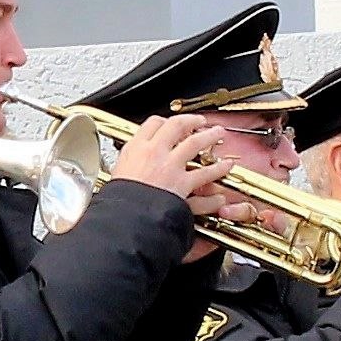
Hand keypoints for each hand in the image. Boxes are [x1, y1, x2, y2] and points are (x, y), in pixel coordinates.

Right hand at [111, 112, 237, 198]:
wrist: (124, 220)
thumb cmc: (118, 201)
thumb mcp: (116, 175)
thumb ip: (127, 164)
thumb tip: (129, 163)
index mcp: (136, 148)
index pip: (153, 124)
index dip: (165, 121)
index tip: (170, 123)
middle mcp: (155, 153)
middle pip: (177, 126)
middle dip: (192, 120)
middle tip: (201, 121)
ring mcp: (171, 168)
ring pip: (196, 144)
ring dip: (209, 137)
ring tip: (219, 134)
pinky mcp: (183, 185)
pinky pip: (205, 175)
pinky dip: (216, 172)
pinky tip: (224, 168)